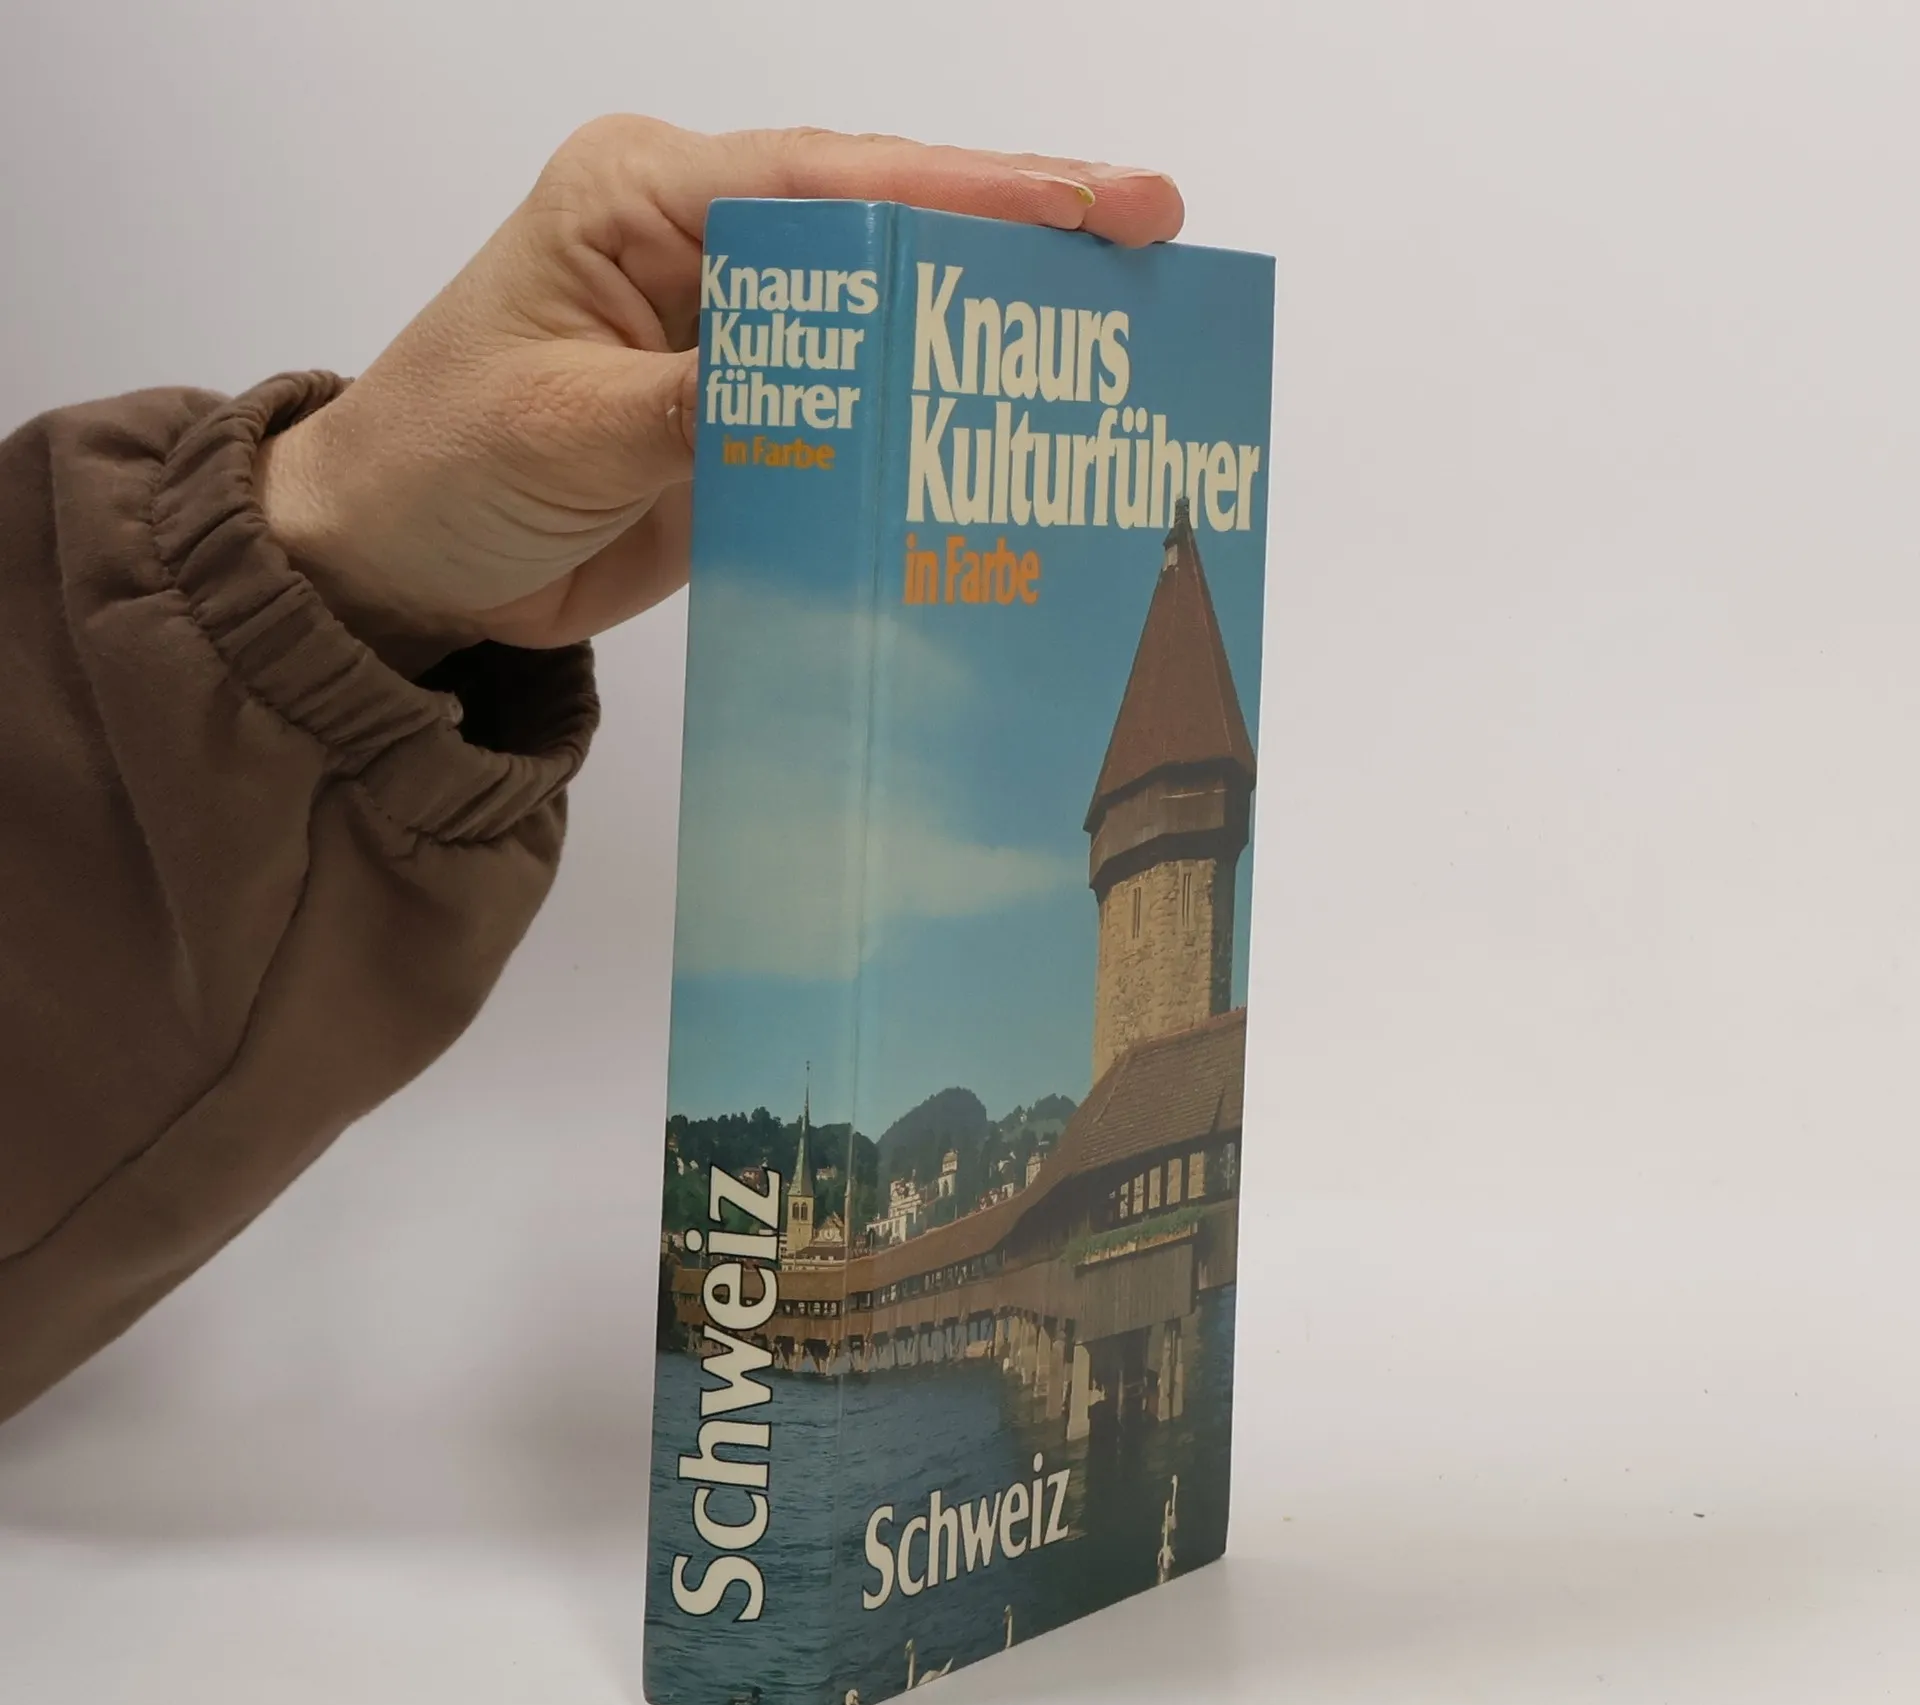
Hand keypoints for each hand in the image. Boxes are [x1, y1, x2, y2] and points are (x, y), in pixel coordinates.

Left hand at [258, 117, 1184, 651]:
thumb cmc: (438, 465)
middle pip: (883, 230)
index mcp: (647, 201)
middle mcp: (706, 251)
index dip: (970, 191)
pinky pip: (859, 419)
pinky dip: (927, 432)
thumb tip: (828, 398)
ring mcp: (737, 340)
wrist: (399, 566)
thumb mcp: (558, 429)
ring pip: (885, 322)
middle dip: (1014, 239)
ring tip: (1116, 349)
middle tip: (1152, 249)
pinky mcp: (752, 424)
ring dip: (986, 337)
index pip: (830, 183)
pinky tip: (1005, 449)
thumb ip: (697, 407)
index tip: (1098, 202)